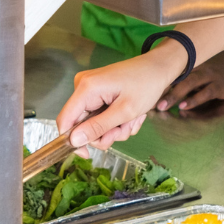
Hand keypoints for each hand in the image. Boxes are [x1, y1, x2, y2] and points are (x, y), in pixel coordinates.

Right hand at [56, 39, 187, 150]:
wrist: (159, 68)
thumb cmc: (146, 84)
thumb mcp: (125, 111)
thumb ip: (98, 127)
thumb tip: (73, 141)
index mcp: (86, 88)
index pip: (65, 121)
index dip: (73, 142)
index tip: (88, 155)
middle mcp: (83, 87)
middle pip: (82, 125)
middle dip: (106, 133)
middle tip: (125, 128)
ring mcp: (90, 90)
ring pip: (95, 124)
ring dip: (115, 128)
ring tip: (132, 119)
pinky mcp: (98, 94)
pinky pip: (101, 117)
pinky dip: (117, 121)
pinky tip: (131, 114)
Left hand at [156, 35, 223, 110]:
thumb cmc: (218, 68)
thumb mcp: (201, 68)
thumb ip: (186, 75)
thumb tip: (165, 87)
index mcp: (192, 66)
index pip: (173, 72)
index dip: (160, 80)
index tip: (145, 89)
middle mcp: (199, 69)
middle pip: (178, 78)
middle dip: (164, 89)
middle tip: (151, 100)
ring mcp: (210, 77)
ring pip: (190, 85)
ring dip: (175, 95)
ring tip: (163, 105)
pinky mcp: (221, 86)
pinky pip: (205, 94)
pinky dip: (194, 100)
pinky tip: (184, 106)